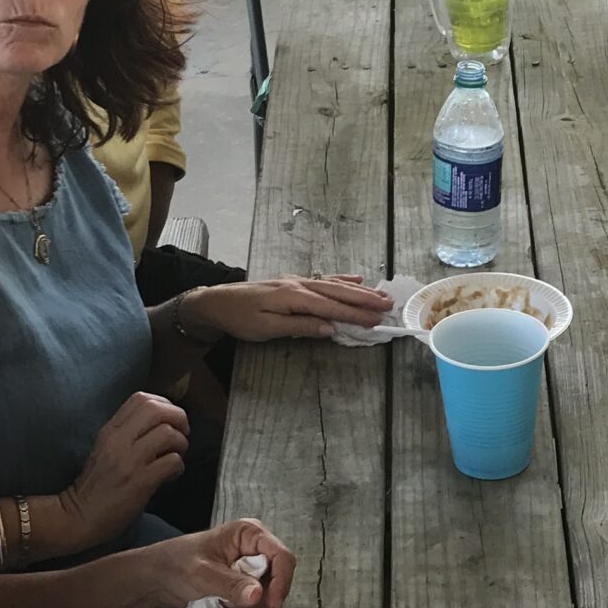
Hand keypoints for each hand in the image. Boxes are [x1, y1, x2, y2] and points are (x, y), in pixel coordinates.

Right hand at [63, 391, 190, 547]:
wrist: (79, 517)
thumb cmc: (95, 486)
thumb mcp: (105, 450)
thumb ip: (127, 434)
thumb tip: (160, 425)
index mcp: (109, 430)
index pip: (141, 398)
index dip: (165, 404)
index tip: (171, 420)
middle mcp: (118, 440)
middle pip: (157, 409)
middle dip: (179, 418)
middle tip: (182, 434)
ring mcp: (129, 460)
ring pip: (168, 433)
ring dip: (181, 444)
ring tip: (175, 456)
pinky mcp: (140, 481)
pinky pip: (171, 461)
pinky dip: (178, 467)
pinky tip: (170, 476)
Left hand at [140, 517, 294, 607]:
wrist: (159, 579)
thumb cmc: (177, 565)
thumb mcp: (203, 574)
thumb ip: (231, 584)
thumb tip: (258, 595)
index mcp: (250, 534)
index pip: (282, 556)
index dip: (281, 581)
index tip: (271, 603)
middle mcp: (256, 549)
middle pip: (278, 578)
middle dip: (261, 598)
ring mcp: (252, 568)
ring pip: (268, 594)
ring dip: (251, 607)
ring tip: (225, 607)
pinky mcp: (246, 584)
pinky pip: (257, 602)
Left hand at [187, 274, 391, 344]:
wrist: (217, 301)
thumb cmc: (240, 318)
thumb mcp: (267, 329)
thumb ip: (300, 327)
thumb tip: (331, 329)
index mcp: (294, 297)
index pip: (331, 308)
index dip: (355, 315)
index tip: (377, 321)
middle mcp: (300, 285)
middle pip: (338, 292)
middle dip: (365, 300)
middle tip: (389, 306)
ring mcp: (298, 281)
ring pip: (334, 284)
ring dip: (359, 290)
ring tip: (381, 294)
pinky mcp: (294, 282)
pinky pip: (324, 279)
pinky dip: (342, 279)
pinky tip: (356, 280)